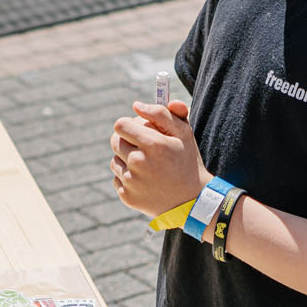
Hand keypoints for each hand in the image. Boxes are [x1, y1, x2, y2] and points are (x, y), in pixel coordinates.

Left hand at [109, 100, 206, 217]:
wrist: (192, 201)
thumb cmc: (187, 161)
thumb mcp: (183, 133)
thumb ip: (162, 113)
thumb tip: (136, 105)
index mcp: (153, 144)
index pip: (120, 125)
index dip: (128, 125)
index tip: (138, 130)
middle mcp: (139, 163)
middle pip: (115, 141)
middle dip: (126, 141)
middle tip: (142, 147)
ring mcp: (131, 182)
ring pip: (115, 160)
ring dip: (126, 160)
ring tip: (147, 166)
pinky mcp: (127, 196)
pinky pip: (117, 178)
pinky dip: (128, 177)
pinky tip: (145, 180)